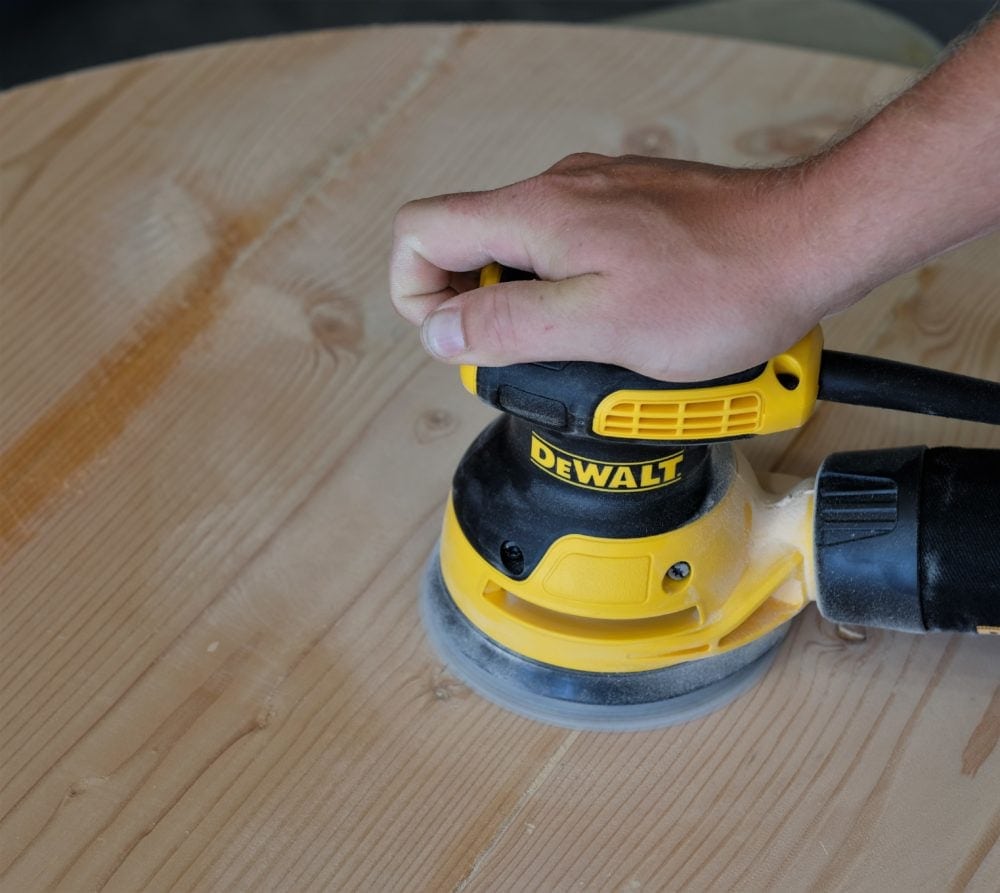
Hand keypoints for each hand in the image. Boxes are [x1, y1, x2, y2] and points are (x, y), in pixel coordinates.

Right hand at [390, 153, 861, 380]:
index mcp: (535, 214)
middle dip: (487, 312)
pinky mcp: (630, 213)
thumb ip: (509, 325)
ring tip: (594, 348)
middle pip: (470, 248)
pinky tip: (628, 324)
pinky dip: (584, 296)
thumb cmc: (723, 284)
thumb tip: (440, 330)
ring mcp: (596, 198)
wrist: (810, 244)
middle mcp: (558, 194)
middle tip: (540, 356)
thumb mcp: (600, 324)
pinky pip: (577, 256)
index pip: (421, 232)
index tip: (463, 338)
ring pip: (527, 257)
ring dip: (541, 311)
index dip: (419, 295)